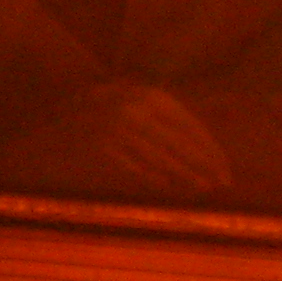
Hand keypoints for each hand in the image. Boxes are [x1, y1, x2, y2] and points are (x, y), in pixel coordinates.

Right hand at [60, 82, 236, 198]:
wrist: (56, 115)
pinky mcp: (101, 145)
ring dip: (184, 174)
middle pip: (179, 141)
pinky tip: (169, 185)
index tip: (225, 166)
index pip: (188, 123)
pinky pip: (134, 164)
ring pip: (160, 156)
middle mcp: (134, 107)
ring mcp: (116, 126)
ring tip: (202, 187)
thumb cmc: (104, 109)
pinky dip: (153, 175)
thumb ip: (165, 116)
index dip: (209, 147)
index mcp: (147, 93)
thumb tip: (206, 140)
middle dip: (204, 163)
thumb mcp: (135, 102)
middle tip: (223, 182)